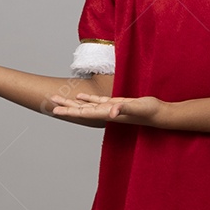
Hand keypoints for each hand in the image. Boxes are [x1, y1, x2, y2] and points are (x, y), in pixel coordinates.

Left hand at [49, 92, 165, 124]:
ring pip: (86, 105)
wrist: (159, 114)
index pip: (83, 113)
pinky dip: (87, 98)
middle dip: (65, 105)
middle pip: (81, 109)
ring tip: (60, 97)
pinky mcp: (116, 103)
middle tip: (50, 99)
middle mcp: (105, 112)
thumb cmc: (149, 112)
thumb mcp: (136, 108)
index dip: (69, 111)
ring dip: (73, 102)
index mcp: (107, 114)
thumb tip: (112, 112)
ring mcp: (110, 108)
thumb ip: (124, 109)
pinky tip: (80, 95)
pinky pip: (97, 101)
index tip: (54, 110)